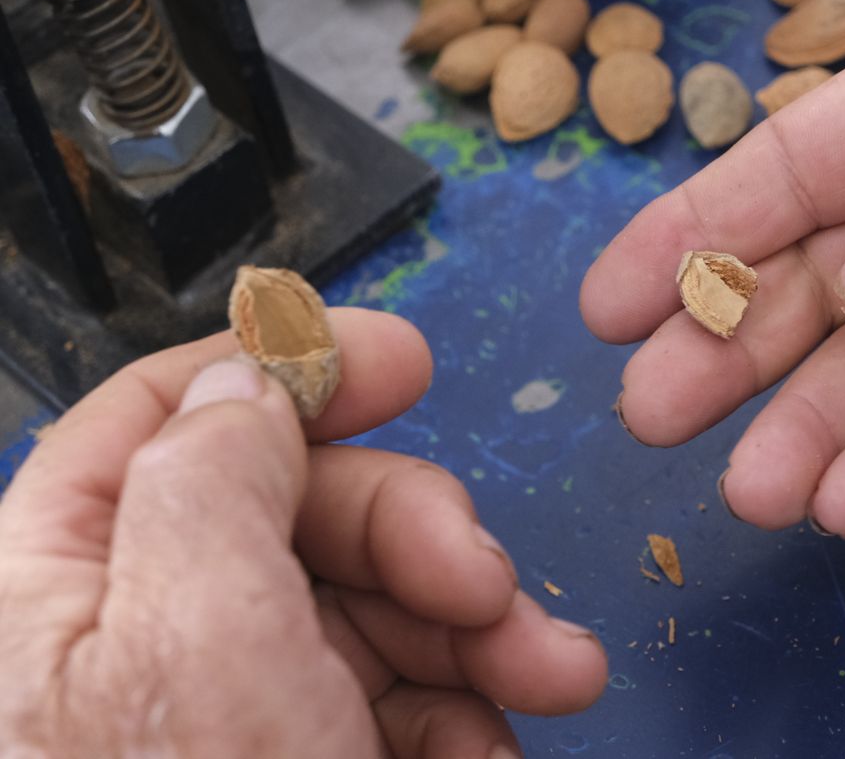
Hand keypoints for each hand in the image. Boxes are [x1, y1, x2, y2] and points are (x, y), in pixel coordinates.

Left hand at [0, 310, 606, 756]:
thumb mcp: (192, 637)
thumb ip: (213, 477)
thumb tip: (248, 383)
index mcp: (60, 583)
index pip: (158, 418)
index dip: (282, 371)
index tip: (403, 362)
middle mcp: (143, 637)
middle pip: (301, 511)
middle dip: (421, 537)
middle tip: (493, 589)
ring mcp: (234, 709)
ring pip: (374, 608)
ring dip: (477, 633)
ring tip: (547, 680)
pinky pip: (404, 701)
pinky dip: (467, 717)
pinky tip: (494, 750)